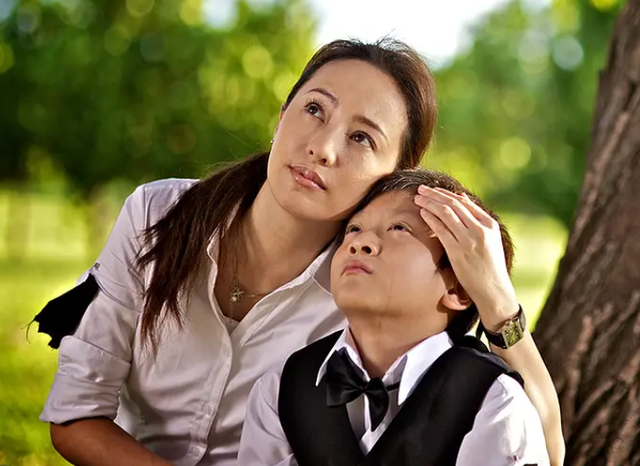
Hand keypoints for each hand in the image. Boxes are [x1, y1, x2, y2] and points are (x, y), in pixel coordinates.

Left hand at [414, 186, 518, 330]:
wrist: (493, 288)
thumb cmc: (489, 264)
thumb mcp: (489, 238)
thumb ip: (476, 219)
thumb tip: (461, 198)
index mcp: (489, 224)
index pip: (464, 202)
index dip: (446, 194)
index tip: (433, 190)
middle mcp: (480, 229)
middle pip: (453, 204)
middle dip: (435, 194)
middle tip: (421, 188)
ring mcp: (469, 240)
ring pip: (446, 213)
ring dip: (430, 203)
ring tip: (418, 198)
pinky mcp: (458, 251)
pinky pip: (441, 229)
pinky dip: (430, 218)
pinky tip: (422, 213)